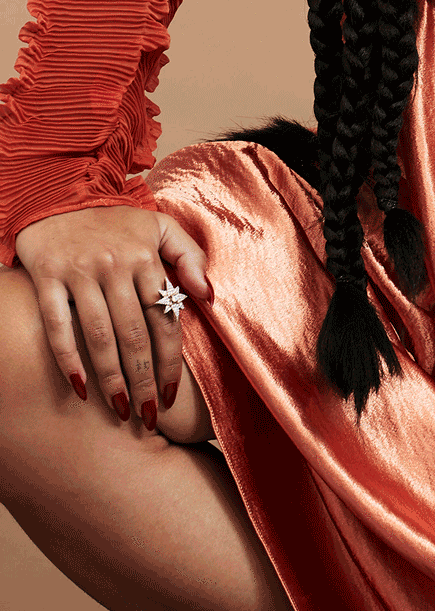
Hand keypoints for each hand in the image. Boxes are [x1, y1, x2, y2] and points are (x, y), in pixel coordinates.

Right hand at [14, 205, 211, 427]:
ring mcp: (80, 272)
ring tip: (119, 410)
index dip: (170, 360)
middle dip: (143, 378)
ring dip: (111, 377)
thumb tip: (209, 295)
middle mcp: (115, 265)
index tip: (171, 394)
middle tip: (147, 414)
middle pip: (134, 333)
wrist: (58, 195)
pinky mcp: (48, 277)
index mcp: (145, 257)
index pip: (165, 317)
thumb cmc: (114, 221)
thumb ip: (189, 256)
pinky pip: (58, 325)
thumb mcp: (159, 227)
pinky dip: (68, 359)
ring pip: (99, 335)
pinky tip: (79, 389)